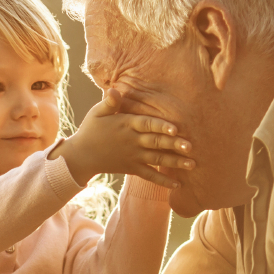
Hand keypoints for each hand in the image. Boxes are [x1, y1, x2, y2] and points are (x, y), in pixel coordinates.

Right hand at [58, 88, 192, 188]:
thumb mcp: (97, 113)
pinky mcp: (132, 168)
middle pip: (156, 142)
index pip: (147, 124)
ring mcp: (133, 156)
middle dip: (174, 145)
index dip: (161, 127)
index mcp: (126, 124)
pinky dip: (163, 181)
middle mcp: (132, 141)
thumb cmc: (91, 130)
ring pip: (157, 159)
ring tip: (192, 164)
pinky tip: (178, 184)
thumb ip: (110, 102)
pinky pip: (149, 175)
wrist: (81, 156)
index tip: (175, 129)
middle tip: (191, 147)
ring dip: (175, 162)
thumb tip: (114, 89)